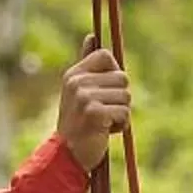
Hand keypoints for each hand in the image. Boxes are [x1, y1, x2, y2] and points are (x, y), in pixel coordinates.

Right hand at [55, 44, 129, 171]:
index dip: (114, 74)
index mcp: (74, 74)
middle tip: (103, 113)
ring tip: (103, 124)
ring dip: (121, 114)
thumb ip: (87, 64)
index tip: (105, 92)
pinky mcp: (94, 113)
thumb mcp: (78, 90)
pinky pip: (125, 113)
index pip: (106, 56)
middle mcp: (77, 82)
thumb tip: (92, 36)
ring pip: (126, 97)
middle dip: (120, 99)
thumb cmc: (77, 123)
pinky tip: (105, 132)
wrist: (66, 156)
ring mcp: (84, 97)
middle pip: (122, 78)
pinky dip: (121, 126)